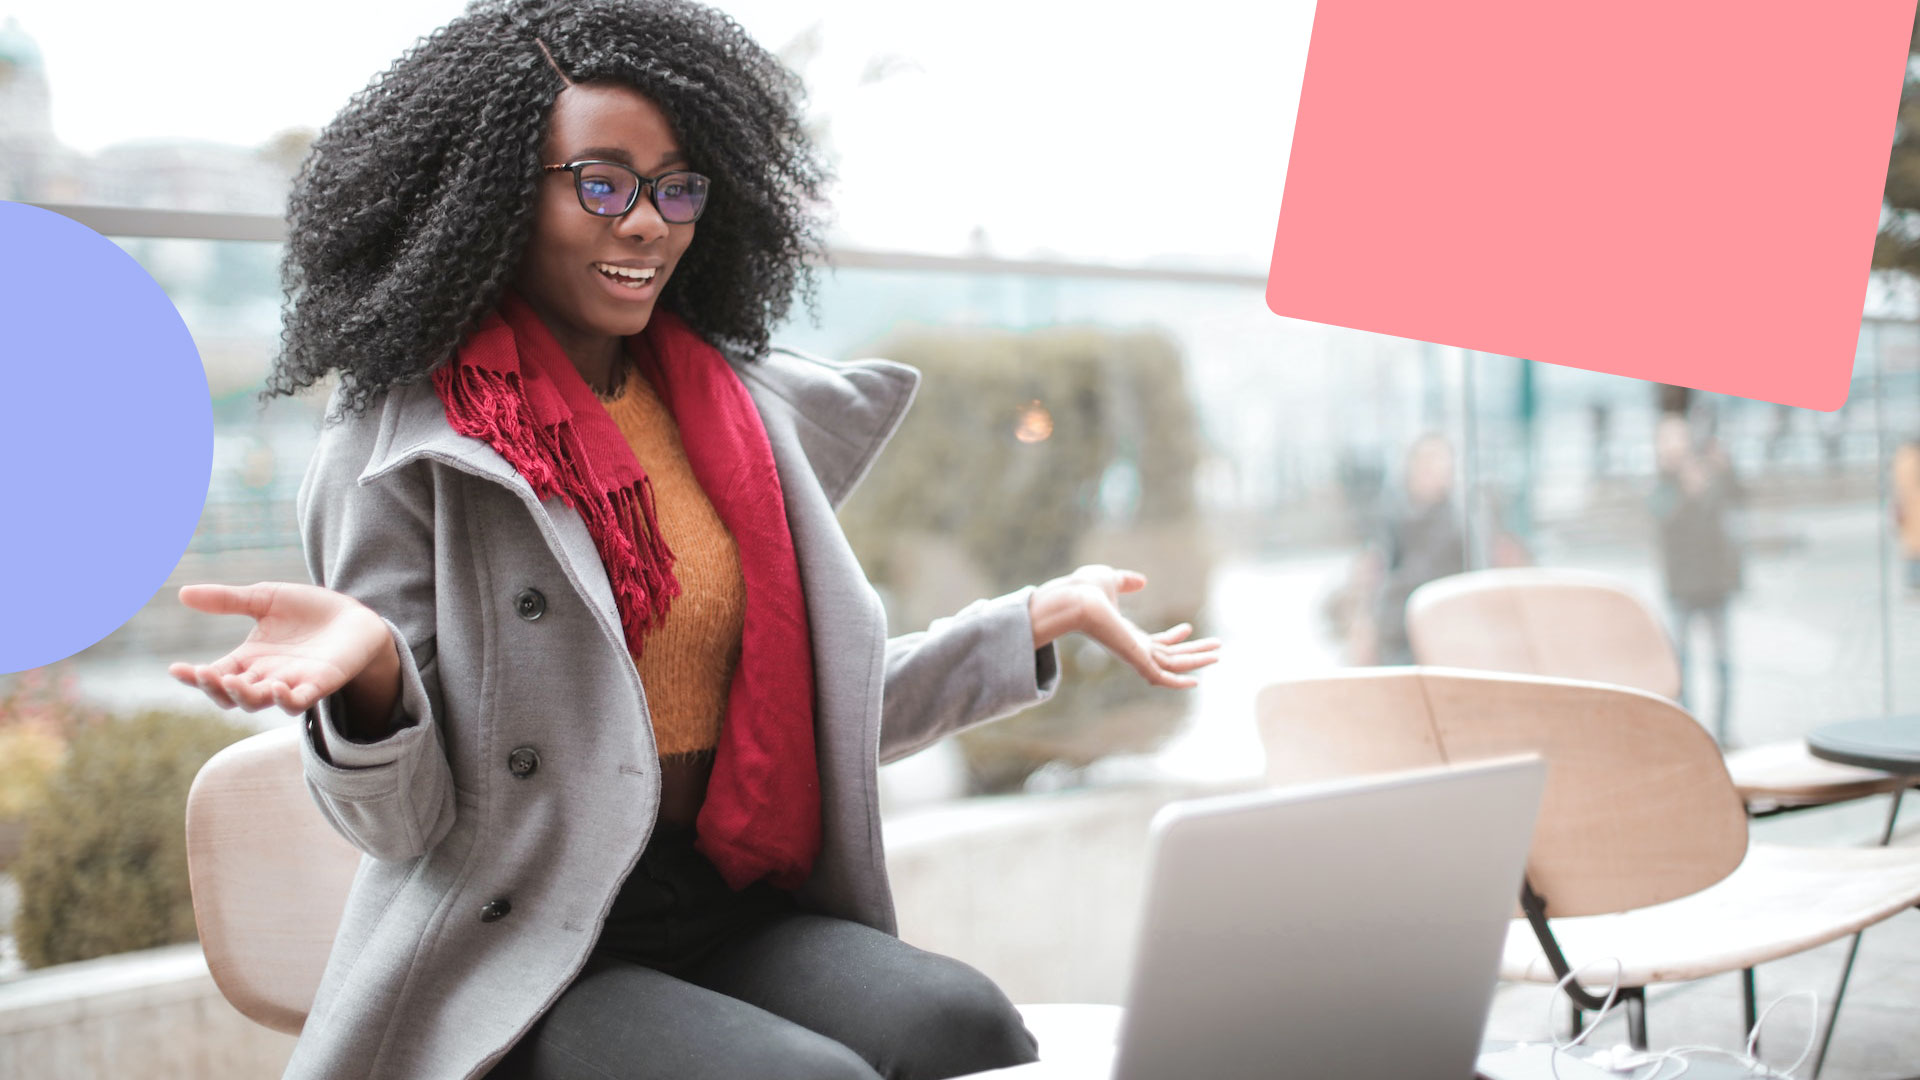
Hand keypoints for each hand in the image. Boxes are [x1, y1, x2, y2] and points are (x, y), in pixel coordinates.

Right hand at [167, 582, 395, 716]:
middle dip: (214, 687)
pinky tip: (276, 687)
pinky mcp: (319, 685)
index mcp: (248, 660)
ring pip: (259, 702)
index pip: (214, 674)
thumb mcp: (265, 599)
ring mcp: (291, 684)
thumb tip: (182, 593)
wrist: (354, 617)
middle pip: (230, 695)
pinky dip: (285, 700)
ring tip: (232, 680)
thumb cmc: (308, 610)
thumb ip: (228, 599)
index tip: (176, 669)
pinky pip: (298, 702)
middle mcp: (265, 677)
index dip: (194, 677)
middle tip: (204, 673)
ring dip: (243, 695)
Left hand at [1028, 564, 1221, 688]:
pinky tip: (1196, 681)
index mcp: (1125, 634)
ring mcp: (1134, 655)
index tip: (1188, 627)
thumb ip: (1126, 581)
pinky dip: (1177, 682)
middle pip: (1170, 656)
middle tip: (1217, 648)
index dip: (1173, 638)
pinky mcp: (1135, 659)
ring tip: (1218, 654)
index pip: (1155, 643)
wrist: (1074, 598)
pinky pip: (1161, 676)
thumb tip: (1142, 581)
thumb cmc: (1085, 589)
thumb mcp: (1110, 580)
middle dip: (1194, 652)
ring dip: (1196, 660)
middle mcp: (1131, 648)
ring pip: (1172, 664)